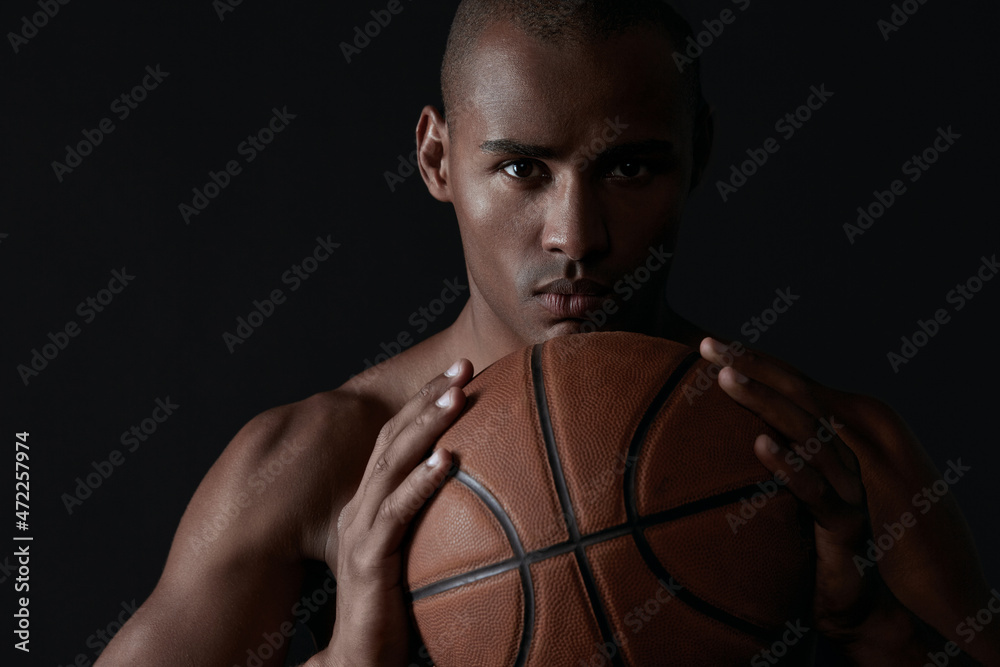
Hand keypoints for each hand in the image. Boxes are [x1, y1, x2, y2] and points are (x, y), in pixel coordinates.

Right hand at [309, 359, 471, 666]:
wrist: (359, 656)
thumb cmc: (394, 608)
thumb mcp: (418, 553)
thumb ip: (438, 523)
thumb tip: (490, 498)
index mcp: (372, 502)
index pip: (397, 439)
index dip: (424, 402)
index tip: (460, 373)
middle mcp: (361, 507)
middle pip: (394, 438)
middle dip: (428, 397)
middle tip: (463, 365)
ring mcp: (361, 530)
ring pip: (393, 465)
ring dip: (426, 426)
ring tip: (456, 396)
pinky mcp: (366, 558)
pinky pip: (396, 513)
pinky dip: (420, 483)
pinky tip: (446, 460)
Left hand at [697, 338, 910, 655]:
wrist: (843, 599)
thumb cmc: (796, 541)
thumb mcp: (763, 494)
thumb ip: (740, 463)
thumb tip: (684, 436)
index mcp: (817, 443)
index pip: (783, 392)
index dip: (749, 363)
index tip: (705, 343)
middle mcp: (835, 456)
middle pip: (794, 400)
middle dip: (752, 369)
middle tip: (710, 348)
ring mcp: (844, 486)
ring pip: (805, 433)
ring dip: (765, 403)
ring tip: (728, 379)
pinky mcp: (844, 523)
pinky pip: (815, 490)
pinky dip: (789, 464)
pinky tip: (761, 444)